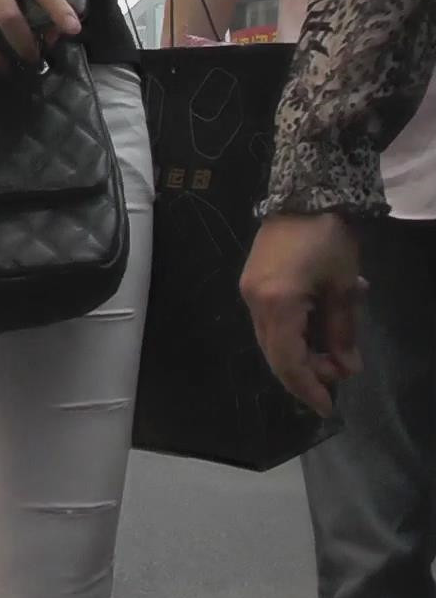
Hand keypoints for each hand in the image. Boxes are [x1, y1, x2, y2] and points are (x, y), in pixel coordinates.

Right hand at [240, 213, 366, 416]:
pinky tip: (314, 330)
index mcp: (277, 304)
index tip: (328, 407)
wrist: (305, 189)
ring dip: (299, 354)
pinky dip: (290, 335)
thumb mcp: (343, 286)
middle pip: (275, 355)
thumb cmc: (328, 236)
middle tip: (337, 377)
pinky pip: (268, 322)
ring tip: (332, 352)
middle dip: (306, 373)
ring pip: (271, 340)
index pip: (289, 361)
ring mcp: (249, 291)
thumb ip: (342, 331)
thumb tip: (347, 368)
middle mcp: (254, 301)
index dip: (308, 388)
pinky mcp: (251, 281)